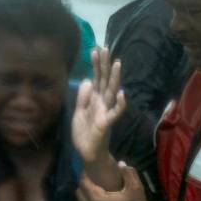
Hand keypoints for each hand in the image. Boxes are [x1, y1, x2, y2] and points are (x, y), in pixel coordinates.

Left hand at [72, 46, 125, 163]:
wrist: (87, 152)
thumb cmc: (85, 133)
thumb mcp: (79, 112)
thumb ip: (82, 97)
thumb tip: (87, 80)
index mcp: (94, 99)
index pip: (97, 78)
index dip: (96, 65)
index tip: (95, 49)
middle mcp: (102, 102)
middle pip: (105, 80)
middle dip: (105, 65)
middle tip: (105, 48)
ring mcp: (105, 111)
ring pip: (111, 92)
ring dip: (115, 78)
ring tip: (117, 64)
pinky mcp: (106, 123)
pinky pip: (114, 113)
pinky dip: (119, 104)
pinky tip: (121, 94)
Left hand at [76, 162, 150, 200]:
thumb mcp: (136, 189)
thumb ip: (128, 173)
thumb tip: (120, 163)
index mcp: (96, 200)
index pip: (83, 183)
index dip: (85, 175)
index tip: (91, 170)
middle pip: (79, 193)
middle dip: (84, 185)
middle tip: (94, 181)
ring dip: (85, 197)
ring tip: (95, 193)